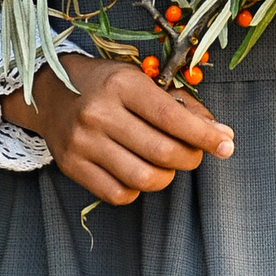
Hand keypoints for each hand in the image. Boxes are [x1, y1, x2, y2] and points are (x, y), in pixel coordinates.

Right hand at [1, 51, 234, 203]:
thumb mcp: (141, 80)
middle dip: (189, 158)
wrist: (48, 91)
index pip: (172, 118)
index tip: (226, 145)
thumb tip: (221, 136)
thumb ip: (181, 106)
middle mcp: (99, 113)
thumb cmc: (106, 85)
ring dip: (166, 176)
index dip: (205, 136)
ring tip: (166, 164)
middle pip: (162, 152)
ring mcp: (82, 142)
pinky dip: (137, 189)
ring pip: (143, 178)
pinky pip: (118, 194)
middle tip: (193, 154)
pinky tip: (137, 172)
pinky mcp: (71, 166)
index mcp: (121, 84)